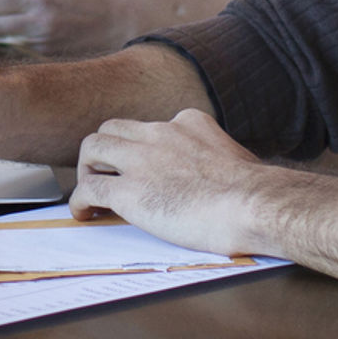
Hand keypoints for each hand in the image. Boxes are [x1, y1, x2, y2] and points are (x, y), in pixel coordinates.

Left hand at [70, 109, 278, 254]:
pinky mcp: (129, 192)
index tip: (142, 167)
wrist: (254, 205)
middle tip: (107, 175)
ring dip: (86, 170)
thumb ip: (215, 160)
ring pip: (92, 148)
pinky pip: (89, 189)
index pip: (150, 127)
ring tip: (91, 193)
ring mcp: (141, 161)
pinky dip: (80, 201)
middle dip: (105, 152)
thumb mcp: (235, 159)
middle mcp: (159, 133)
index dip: (140, 148)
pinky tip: (85, 215)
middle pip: (112, 128)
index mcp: (188, 123)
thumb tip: (219, 182)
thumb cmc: (257, 194)